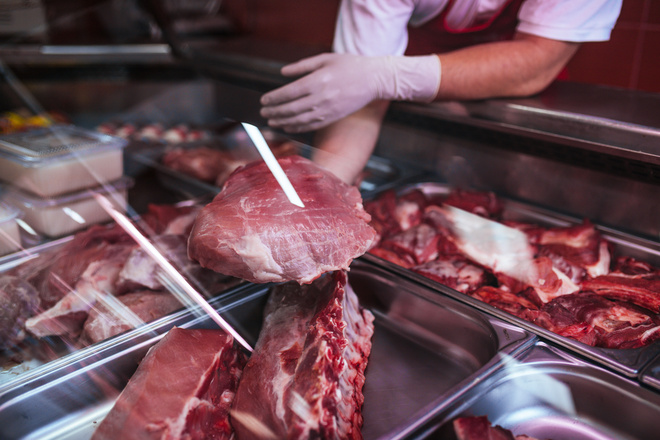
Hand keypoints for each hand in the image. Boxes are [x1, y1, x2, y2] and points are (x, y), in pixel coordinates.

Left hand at [261, 53, 440, 132]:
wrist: (374, 79)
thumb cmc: (350, 65)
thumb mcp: (325, 59)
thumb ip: (302, 66)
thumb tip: (283, 72)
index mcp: (317, 81)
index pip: (289, 93)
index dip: (274, 99)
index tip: (264, 101)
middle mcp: (320, 98)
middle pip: (291, 108)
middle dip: (274, 112)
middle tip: (263, 113)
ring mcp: (327, 110)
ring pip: (299, 119)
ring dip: (283, 122)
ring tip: (271, 122)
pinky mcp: (333, 117)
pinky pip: (311, 125)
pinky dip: (297, 127)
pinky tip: (287, 127)